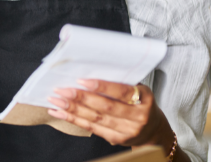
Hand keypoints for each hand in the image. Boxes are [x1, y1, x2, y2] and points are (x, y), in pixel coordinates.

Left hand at [46, 80, 173, 149]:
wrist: (153, 130)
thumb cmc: (141, 104)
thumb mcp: (140, 90)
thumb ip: (121, 82)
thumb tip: (91, 71)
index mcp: (144, 99)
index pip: (121, 92)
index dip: (101, 86)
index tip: (82, 80)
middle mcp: (137, 117)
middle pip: (105, 107)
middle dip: (81, 98)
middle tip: (62, 90)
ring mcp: (127, 130)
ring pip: (96, 119)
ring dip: (73, 110)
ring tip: (57, 101)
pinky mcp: (116, 139)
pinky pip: (92, 128)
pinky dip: (74, 120)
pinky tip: (61, 113)